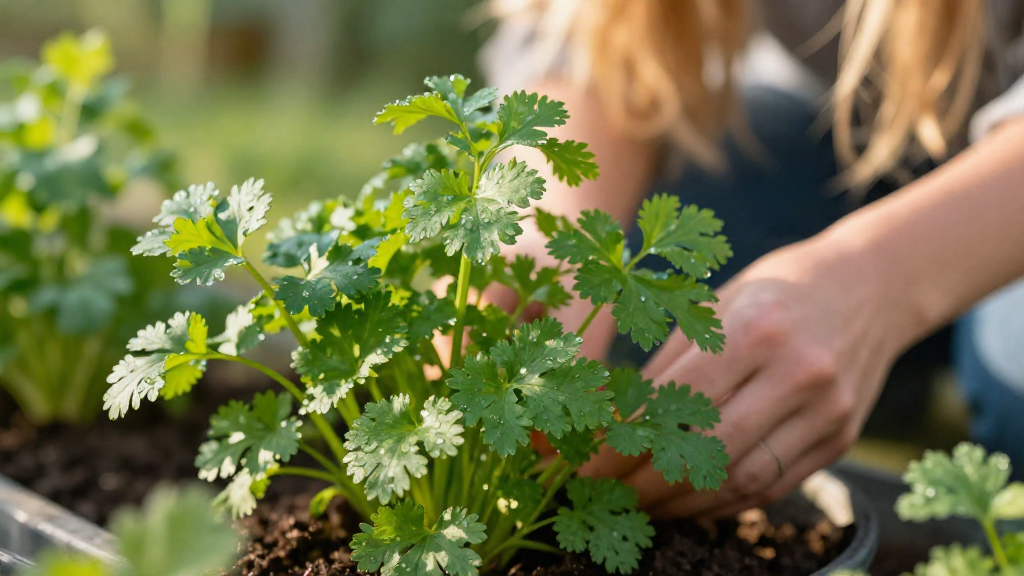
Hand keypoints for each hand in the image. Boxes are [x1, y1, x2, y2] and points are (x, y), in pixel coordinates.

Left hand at [583, 231, 919, 518]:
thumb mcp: (716, 305)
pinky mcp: (842, 441)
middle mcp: (798, 373)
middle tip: (604, 494)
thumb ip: (668, 365)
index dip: (625, 441)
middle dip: (646, 483)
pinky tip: (688, 503)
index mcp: (757, 329)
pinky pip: (774, 487)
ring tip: (640, 507)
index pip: (677, 401)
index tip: (586, 464)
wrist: (872, 286)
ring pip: (743, 481)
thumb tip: (614, 422)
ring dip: (683, 504)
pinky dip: (724, 504)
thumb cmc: (776, 289)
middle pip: (709, 451)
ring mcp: (827, 412)